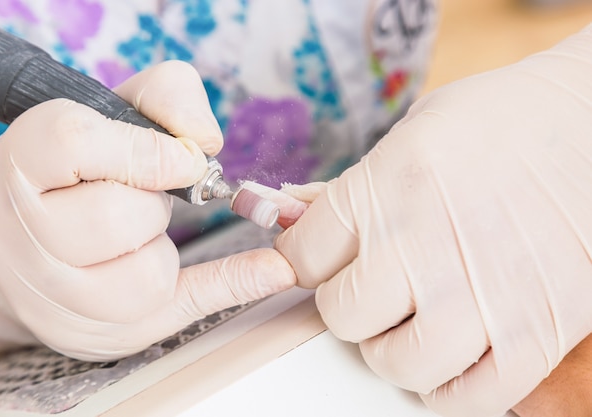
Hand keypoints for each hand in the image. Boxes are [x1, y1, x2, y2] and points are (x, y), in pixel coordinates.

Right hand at [0, 61, 294, 361]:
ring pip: (143, 276)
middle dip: (150, 202)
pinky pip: (181, 310)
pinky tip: (272, 270)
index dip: (144, 149)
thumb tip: (206, 140)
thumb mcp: (108, 113)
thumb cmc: (77, 173)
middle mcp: (22, 237)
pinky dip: (235, 284)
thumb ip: (164, 97)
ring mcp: (57, 297)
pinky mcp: (104, 333)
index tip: (181, 157)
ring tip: (139, 236)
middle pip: (116, 217)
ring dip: (161, 247)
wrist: (25, 246)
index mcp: (21, 162)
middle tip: (141, 198)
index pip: (74, 143)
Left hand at [275, 25, 591, 416]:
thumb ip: (348, 188)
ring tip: (411, 321)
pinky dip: (448, 385)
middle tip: (373, 287)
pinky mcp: (537, 333)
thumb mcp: (411, 133)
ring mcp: (481, 296)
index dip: (306, 260)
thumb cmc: (501, 122)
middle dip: (348, 303)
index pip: (303, 258)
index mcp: (385, 187)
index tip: (322, 260)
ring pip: (395, 363)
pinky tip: (452, 353)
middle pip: (341, 315)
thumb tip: (289, 217)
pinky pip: (468, 397)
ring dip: (393, 348)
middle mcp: (424, 244)